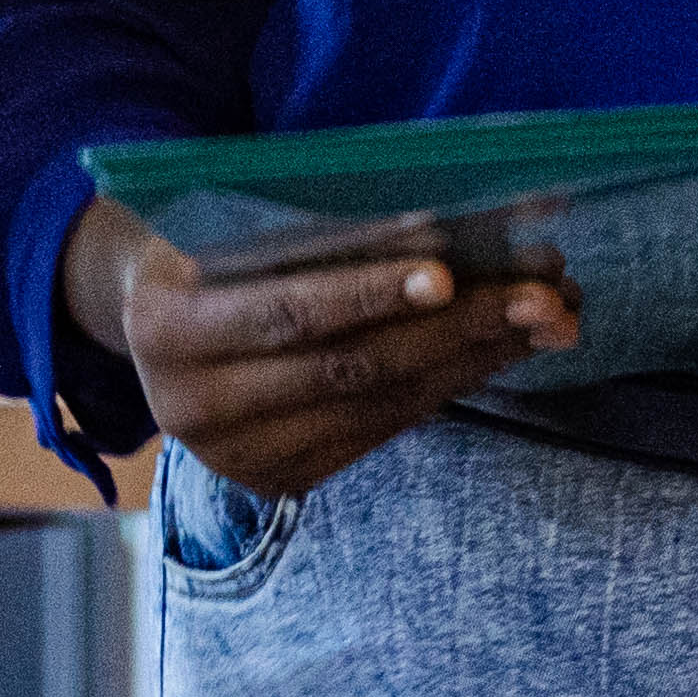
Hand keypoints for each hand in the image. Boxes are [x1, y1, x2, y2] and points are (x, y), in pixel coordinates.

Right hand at [88, 202, 575, 500]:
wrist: (148, 321)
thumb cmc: (206, 243)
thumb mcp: (226, 221)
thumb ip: (308, 226)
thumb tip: (445, 219)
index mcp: (169, 325)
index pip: (287, 311)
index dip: (370, 292)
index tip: (452, 270)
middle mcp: (195, 405)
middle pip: (349, 365)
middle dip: (459, 327)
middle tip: (544, 291)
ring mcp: (239, 454)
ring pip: (377, 401)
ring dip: (475, 357)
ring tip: (549, 314)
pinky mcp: (280, 477)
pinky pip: (380, 428)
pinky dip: (448, 385)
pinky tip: (501, 348)